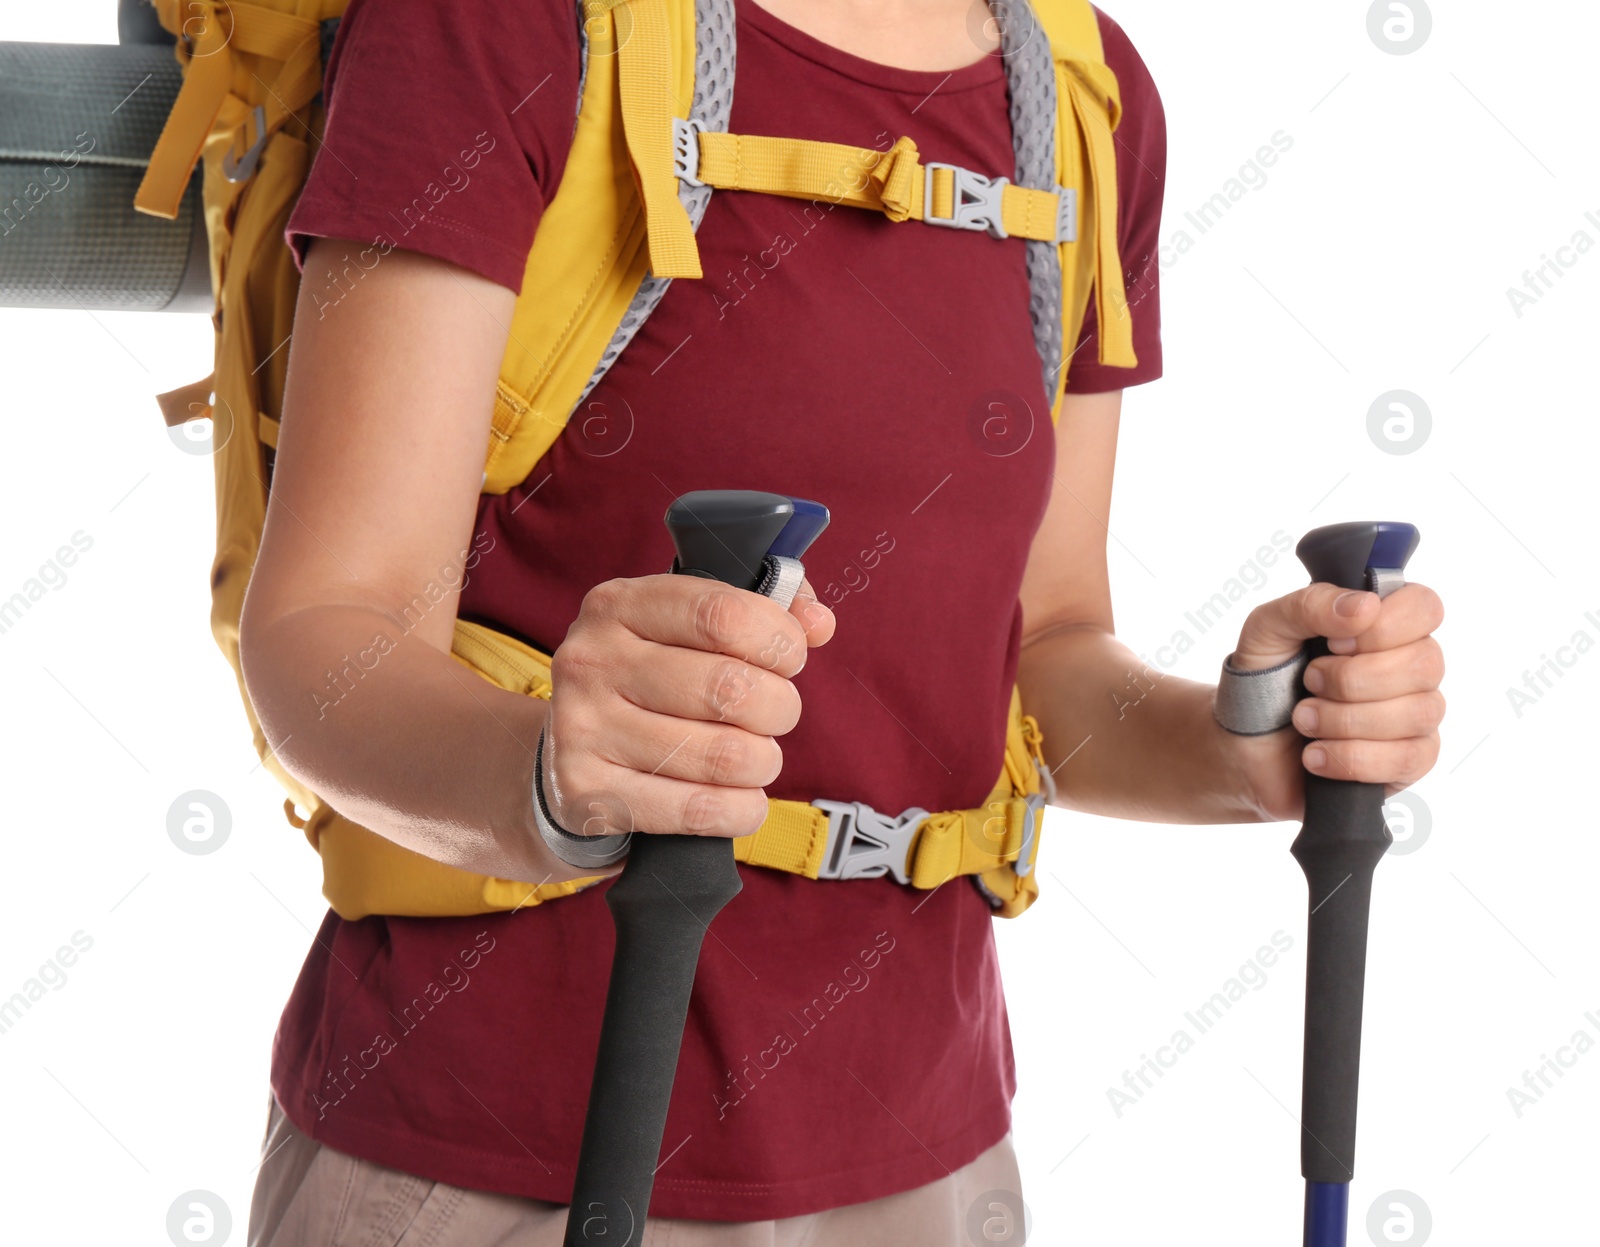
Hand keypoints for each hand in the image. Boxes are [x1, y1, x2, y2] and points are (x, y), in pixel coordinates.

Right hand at [543, 574, 834, 841]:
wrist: (567, 754)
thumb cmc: (651, 681)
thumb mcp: (691, 627)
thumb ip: (763, 609)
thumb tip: (818, 622)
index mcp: (619, 605)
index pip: (723, 615)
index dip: (778, 640)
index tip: (790, 658)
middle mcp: (592, 661)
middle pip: (729, 687)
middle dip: (779, 707)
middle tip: (775, 714)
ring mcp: (583, 729)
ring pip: (723, 755)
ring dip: (762, 762)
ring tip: (755, 757)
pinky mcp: (587, 794)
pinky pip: (699, 810)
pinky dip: (741, 810)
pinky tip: (740, 799)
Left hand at [1226, 582, 1444, 820]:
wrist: (1241, 744)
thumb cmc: (1263, 680)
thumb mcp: (1267, 628)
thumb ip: (1311, 604)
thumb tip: (1365, 606)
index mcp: (1384, 625)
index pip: (1424, 607)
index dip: (1383, 626)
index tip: (1334, 643)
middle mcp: (1410, 667)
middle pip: (1425, 664)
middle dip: (1352, 679)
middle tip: (1309, 682)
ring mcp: (1415, 715)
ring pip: (1418, 713)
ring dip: (1345, 720)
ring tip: (1304, 720)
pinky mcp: (1408, 762)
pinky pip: (1411, 759)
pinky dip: (1352, 758)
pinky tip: (1317, 756)